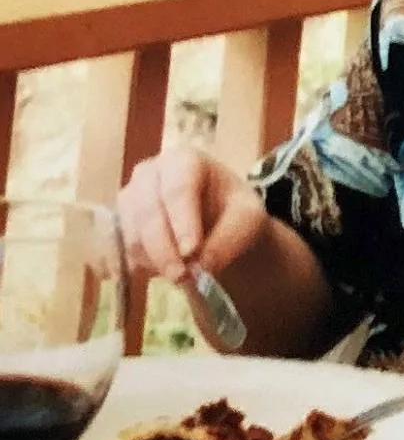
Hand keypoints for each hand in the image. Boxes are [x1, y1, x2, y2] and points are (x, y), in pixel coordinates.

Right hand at [117, 146, 269, 284]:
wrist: (219, 222)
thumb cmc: (234, 212)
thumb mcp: (248, 221)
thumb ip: (229, 239)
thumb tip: (201, 266)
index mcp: (183, 160)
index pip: (178, 190)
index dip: (182, 222)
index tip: (191, 252)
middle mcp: (148, 174)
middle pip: (148, 212)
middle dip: (165, 249)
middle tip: (184, 277)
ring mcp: (129, 198)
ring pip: (132, 233)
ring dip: (154, 261)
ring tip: (183, 278)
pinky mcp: (120, 225)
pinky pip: (121, 249)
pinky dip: (140, 266)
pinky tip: (161, 275)